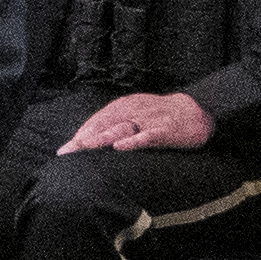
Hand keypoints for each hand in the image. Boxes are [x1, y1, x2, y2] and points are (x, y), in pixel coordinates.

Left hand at [59, 92, 212, 155]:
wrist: (196, 110)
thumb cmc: (159, 116)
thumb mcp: (134, 115)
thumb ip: (114, 125)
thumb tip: (88, 141)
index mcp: (123, 107)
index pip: (96, 121)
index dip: (80, 135)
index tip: (64, 151)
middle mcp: (132, 111)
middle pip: (103, 125)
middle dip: (83, 139)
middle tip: (67, 152)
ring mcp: (148, 120)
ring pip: (121, 129)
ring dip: (101, 138)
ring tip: (84, 146)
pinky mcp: (164, 130)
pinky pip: (147, 136)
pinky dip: (133, 141)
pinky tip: (119, 147)